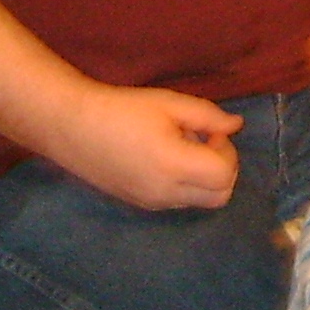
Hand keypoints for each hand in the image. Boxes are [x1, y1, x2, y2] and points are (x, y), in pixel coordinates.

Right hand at [50, 82, 242, 210]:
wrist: (73, 127)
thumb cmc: (122, 109)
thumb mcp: (169, 103)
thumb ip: (207, 115)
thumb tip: (236, 125)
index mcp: (174, 165)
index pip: (225, 175)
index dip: (226, 151)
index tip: (209, 131)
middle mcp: (166, 193)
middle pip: (219, 197)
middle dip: (222, 169)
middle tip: (204, 141)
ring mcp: (152, 204)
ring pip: (201, 202)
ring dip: (204, 178)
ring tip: (181, 147)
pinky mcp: (141, 205)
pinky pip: (179, 201)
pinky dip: (186, 184)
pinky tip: (165, 159)